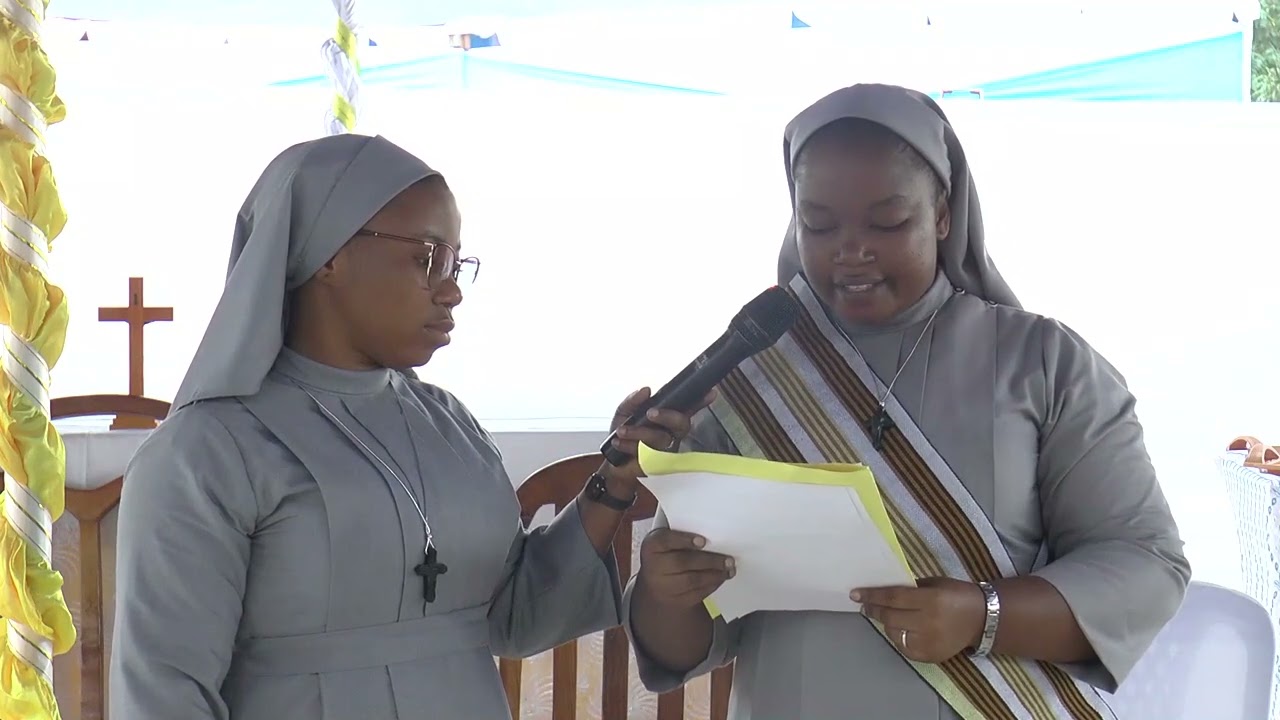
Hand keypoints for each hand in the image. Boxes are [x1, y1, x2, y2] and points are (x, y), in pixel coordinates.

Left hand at [602, 386, 716, 483]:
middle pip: (682, 423)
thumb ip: (633, 400)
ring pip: (661, 438)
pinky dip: (629, 445)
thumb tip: (646, 390)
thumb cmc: (624, 433)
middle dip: (667, 416)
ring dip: (639, 432)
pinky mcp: (657, 464)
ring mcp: (666, 449)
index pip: (687, 408)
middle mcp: (671, 432)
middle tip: (650, 413)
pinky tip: (619, 443)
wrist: (611, 460)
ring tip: (621, 431)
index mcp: (667, 417)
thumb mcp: (624, 412)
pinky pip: (647, 453)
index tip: (711, 393)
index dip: (701, 401)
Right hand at [637, 529, 734, 608]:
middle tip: (728, 559)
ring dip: (714, 574)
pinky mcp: (675, 600)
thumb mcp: (669, 541)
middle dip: (709, 561)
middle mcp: (653, 567)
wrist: (658, 583)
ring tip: (729, 568)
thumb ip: (684, 535)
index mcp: (651, 546)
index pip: (665, 540)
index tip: (703, 541)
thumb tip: (712, 533)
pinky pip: (696, 593)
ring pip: (692, 580)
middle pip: (682, 562)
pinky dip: (712, 585)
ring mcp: (663, 586)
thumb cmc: (668, 554)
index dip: (684, 540)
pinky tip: (721, 578)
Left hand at [853, 577, 985, 662]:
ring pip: (894, 634)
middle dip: (874, 610)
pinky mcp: (930, 657)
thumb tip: (882, 590)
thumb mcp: (934, 584)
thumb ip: (910, 588)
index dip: (872, 596)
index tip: (855, 594)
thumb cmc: (957, 594)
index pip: (893, 598)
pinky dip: (898, 637)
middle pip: (890, 617)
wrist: (983, 619)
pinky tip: (900, 629)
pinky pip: (904, 647)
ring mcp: (929, 643)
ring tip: (884, 615)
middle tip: (864, 605)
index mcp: (931, 600)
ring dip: (886, 623)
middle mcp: (929, 623)